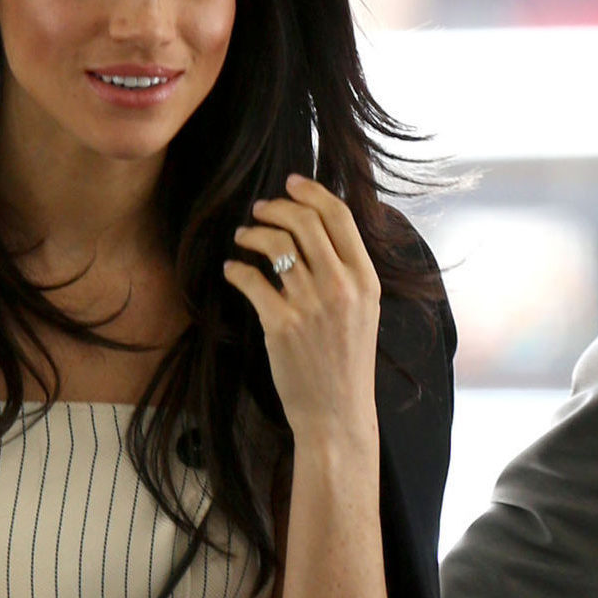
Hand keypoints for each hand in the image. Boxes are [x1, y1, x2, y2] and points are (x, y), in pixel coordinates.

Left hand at [225, 175, 380, 447]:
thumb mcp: (364, 312)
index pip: (340, 216)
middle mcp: (342, 287)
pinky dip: (236, 268)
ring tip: (243, 238)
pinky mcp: (282, 324)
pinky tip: (232, 270)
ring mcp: (312, 304)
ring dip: (252, 234)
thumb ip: (347, 272)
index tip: (291, 183)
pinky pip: (251, 279)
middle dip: (276, 208)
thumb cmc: (347, 363)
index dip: (311, 192)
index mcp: (366, 279)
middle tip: (259, 211)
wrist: (337, 414)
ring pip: (275, 245)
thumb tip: (318, 231)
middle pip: (305, 221)